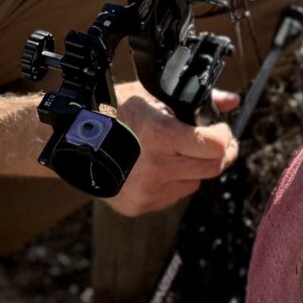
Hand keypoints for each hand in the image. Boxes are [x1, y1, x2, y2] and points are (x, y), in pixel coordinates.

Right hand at [110, 89, 239, 216]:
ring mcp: (146, 191)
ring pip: (194, 184)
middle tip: (212, 142)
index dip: (224, 136)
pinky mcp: (139, 206)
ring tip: (174, 152)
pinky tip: (156, 166)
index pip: (216, 146)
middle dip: (218, 154)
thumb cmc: (112, 110)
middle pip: (212, 169)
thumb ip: (199, 100)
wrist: (71, 139)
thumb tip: (231, 101)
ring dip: (193, 169)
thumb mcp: (153, 96)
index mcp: (160, 136)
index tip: (220, 129)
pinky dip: (173, 183)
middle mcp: (155, 168)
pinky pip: (173, 196)